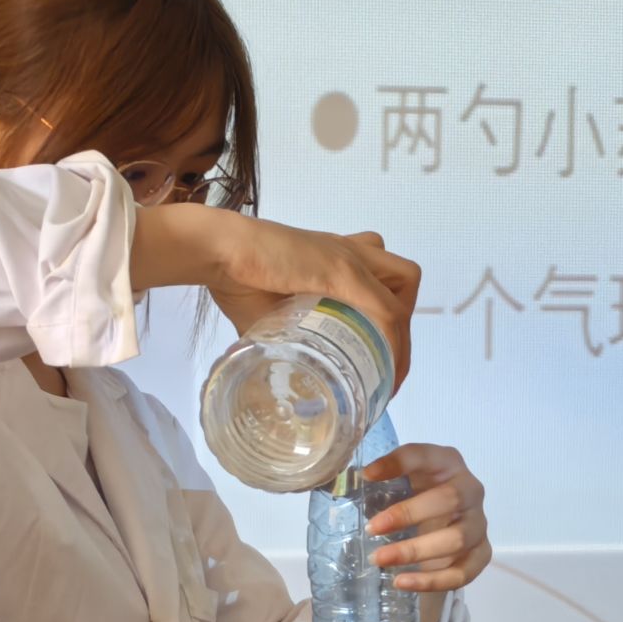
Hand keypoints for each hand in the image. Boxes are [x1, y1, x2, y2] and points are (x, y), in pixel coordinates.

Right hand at [133, 206, 420, 388]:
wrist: (218, 251)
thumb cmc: (235, 277)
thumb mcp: (265, 314)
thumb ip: (277, 336)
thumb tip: (272, 370)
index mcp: (333, 257)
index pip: (379, 277)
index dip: (386, 318)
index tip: (375, 358)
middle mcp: (350, 251)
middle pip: (402, 278)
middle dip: (400, 325)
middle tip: (381, 364)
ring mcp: (351, 259)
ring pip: (404, 289)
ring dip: (401, 331)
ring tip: (384, 368)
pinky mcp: (346, 273)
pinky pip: (388, 311)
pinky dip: (392, 343)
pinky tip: (382, 370)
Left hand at [364, 444, 490, 595]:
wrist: (444, 521)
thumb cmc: (416, 494)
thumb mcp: (401, 479)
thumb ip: (380, 477)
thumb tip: (348, 481)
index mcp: (448, 462)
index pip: (426, 456)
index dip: (398, 463)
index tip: (367, 475)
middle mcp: (470, 490)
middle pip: (450, 499)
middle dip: (408, 514)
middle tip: (372, 528)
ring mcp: (479, 523)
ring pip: (457, 539)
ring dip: (415, 551)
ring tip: (379, 559)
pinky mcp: (482, 553)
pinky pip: (462, 572)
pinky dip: (431, 580)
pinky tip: (402, 582)